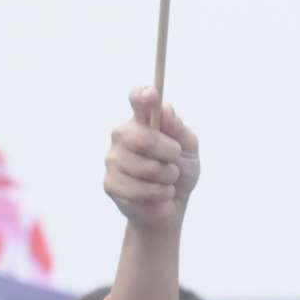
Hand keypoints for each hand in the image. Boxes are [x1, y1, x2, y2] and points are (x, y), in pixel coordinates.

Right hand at [104, 87, 199, 235]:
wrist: (172, 205)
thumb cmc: (179, 170)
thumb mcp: (188, 147)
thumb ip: (178, 128)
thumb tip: (165, 111)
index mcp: (142, 120)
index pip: (137, 99)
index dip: (142, 96)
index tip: (152, 94)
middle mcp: (122, 135)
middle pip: (143, 138)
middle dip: (169, 153)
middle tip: (173, 160)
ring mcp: (113, 159)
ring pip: (147, 168)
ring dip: (167, 178)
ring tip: (166, 180)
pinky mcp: (111, 183)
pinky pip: (141, 190)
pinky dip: (159, 194)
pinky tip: (157, 194)